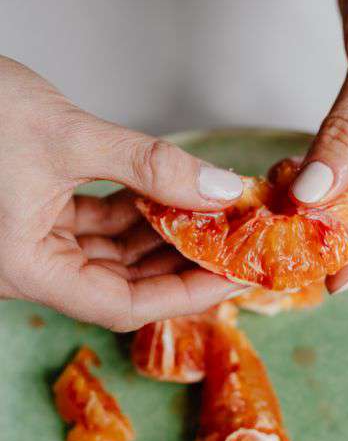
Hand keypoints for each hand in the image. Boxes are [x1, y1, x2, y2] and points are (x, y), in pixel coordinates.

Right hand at [0, 57, 243, 329]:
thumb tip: (218, 189)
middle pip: (122, 285)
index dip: (184, 295)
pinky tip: (168, 194)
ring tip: (208, 217)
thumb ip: (149, 165)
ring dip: (160, 236)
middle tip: (230, 246)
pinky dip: (134, 211)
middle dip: (179, 265)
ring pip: (112, 255)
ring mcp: (32, 240)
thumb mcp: (68, 136)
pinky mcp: (36, 215)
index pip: (123, 305)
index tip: (230, 279)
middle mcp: (29, 264)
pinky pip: (97, 225)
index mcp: (25, 266)